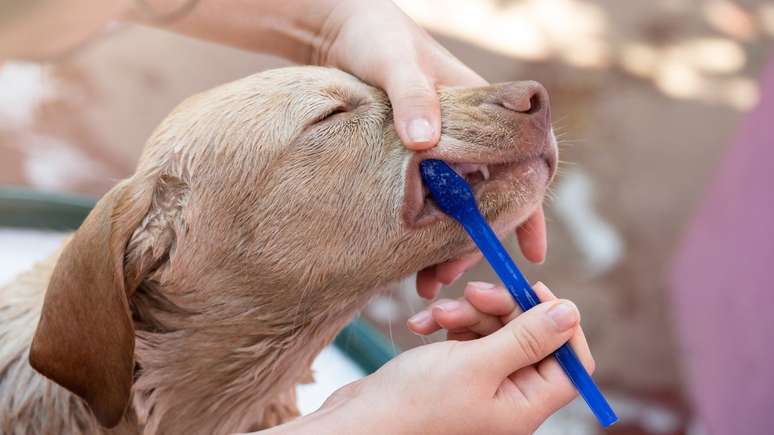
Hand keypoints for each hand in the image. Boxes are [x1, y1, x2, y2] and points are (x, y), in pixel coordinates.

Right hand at [261, 282, 592, 434]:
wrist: (358, 423)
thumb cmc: (413, 404)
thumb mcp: (476, 364)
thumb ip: (527, 338)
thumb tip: (571, 313)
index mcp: (525, 405)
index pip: (571, 361)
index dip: (558, 322)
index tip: (532, 290)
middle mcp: (508, 397)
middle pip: (529, 337)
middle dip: (500, 309)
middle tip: (473, 293)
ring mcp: (481, 385)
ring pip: (495, 331)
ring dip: (468, 315)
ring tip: (438, 316)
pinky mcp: (456, 373)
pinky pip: (467, 338)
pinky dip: (448, 325)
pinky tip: (422, 325)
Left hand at [310, 0, 546, 297]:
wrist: (340, 30)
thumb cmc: (376, 37)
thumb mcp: (394, 62)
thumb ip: (410, 95)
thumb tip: (423, 139)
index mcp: (482, 107)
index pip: (531, 155)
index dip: (535, 202)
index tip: (532, 248)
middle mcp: (469, 132)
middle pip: (493, 194)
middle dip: (481, 239)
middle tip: (453, 274)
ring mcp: (443, 147)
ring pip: (462, 204)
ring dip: (450, 244)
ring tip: (429, 283)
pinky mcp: (413, 159)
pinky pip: (429, 201)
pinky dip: (423, 233)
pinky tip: (407, 262)